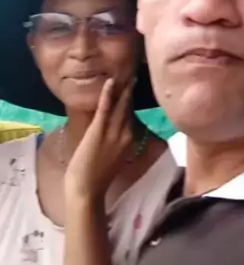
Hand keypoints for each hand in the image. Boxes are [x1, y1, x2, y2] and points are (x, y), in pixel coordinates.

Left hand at [64, 78, 134, 203]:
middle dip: (131, 91)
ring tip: (127, 75)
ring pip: (120, 106)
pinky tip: (110, 82)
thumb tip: (118, 126)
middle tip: (134, 75)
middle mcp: (127, 134)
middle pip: (129, 108)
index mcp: (130, 140)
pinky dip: (108, 94)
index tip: (133, 88)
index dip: (131, 102)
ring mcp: (113, 132)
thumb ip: (118, 140)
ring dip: (123, 89)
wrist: (87, 189)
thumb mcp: (114, 155)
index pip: (132, 116)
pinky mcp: (99, 130)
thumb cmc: (97, 175)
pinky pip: (105, 109)